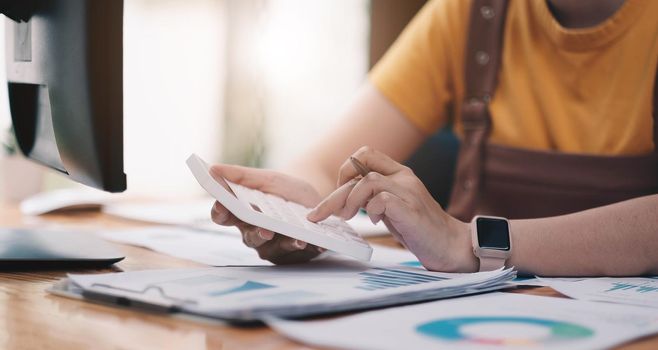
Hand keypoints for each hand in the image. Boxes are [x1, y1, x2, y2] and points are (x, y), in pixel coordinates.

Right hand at [209, 164, 323, 263]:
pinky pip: (293, 254)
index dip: (220, 212)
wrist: (317, 202)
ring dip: (282, 243)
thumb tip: (213, 169)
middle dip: (256, 233)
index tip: (222, 205)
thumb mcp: (267, 179)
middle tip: (265, 230)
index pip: (223, 216)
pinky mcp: (288, 255)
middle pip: (248, 236)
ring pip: (270, 248)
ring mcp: (270, 246)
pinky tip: (309, 242)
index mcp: (242, 214)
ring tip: (294, 239)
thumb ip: (241, 176)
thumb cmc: (286, 191)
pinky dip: (302, 247)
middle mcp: (252, 232)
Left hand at [307, 146, 477, 271]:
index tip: (339, 193)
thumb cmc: (418, 228)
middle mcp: (404, 177)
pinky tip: (373, 221)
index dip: (346, 169)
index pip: (366, 153)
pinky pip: (382, 200)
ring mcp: (409, 192)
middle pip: (359, 170)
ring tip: (347, 217)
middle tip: (319, 214)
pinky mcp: (411, 210)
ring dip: (350, 200)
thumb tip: (342, 198)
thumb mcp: (392, 206)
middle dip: (334, 194)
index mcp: (399, 173)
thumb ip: (373, 196)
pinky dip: (370, 211)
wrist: (450, 245)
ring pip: (368, 181)